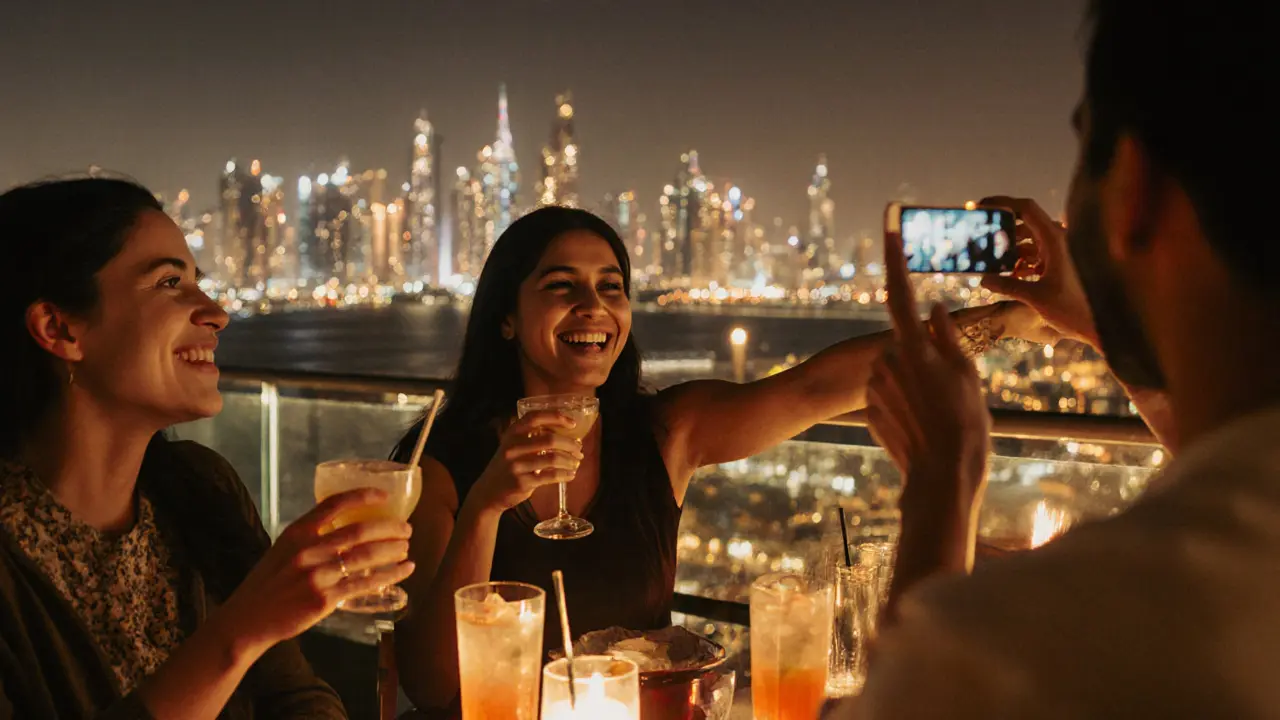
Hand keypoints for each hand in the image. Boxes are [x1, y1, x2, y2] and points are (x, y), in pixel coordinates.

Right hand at [219, 489, 414, 652]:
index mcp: (296, 533)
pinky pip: (365, 584)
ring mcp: (317, 575)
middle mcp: (307, 550)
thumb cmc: (267, 585)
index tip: (385, 496)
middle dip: (389, 527)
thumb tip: (346, 529)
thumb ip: (310, 538)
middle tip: (406, 528)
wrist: (247, 620)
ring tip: (406, 548)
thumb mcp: (282, 550)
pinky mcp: (324, 599)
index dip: (363, 496)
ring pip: (367, 556)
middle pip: (359, 530)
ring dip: (393, 550)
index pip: (334, 504)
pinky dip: (389, 576)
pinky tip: (404, 572)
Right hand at [470, 410, 585, 512]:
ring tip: (576, 462)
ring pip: (553, 458)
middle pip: (550, 439)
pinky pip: (551, 476)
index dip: (556, 417)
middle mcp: (513, 447)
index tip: (572, 423)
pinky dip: (565, 474)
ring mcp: (517, 465)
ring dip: (570, 460)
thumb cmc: (508, 466)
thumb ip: (532, 437)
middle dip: (570, 444)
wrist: (488, 492)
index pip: (536, 417)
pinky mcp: (522, 482)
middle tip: (579, 449)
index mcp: (512, 433)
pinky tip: (570, 474)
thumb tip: (566, 433)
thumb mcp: (513, 446)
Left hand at [871, 226, 990, 512]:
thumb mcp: (966, 375)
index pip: (901, 287)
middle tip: (950, 394)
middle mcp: (888, 359)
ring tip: (938, 413)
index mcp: (913, 345)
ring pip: (902, 370)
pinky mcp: (871, 408)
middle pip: (910, 342)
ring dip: (918, 383)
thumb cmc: (963, 427)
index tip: (889, 218)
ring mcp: (877, 385)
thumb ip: (946, 336)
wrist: (940, 479)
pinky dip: (907, 405)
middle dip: (927, 359)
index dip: (893, 250)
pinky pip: (893, 396)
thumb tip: (932, 306)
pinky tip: (922, 426)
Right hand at [979, 196, 1099, 347]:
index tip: (981, 206)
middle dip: (1003, 230)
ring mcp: (1063, 250)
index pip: (1026, 209)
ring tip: (992, 260)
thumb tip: (983, 279)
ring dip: (1012, 248)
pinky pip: (1039, 253)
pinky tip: (1011, 274)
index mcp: (1055, 239)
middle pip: (1026, 223)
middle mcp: (1060, 239)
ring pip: (1031, 240)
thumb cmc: (1074, 309)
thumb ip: (1007, 285)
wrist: (1102, 324)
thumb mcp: (1035, 297)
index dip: (1002, 203)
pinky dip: (1023, 260)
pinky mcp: (1064, 263)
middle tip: (981, 237)